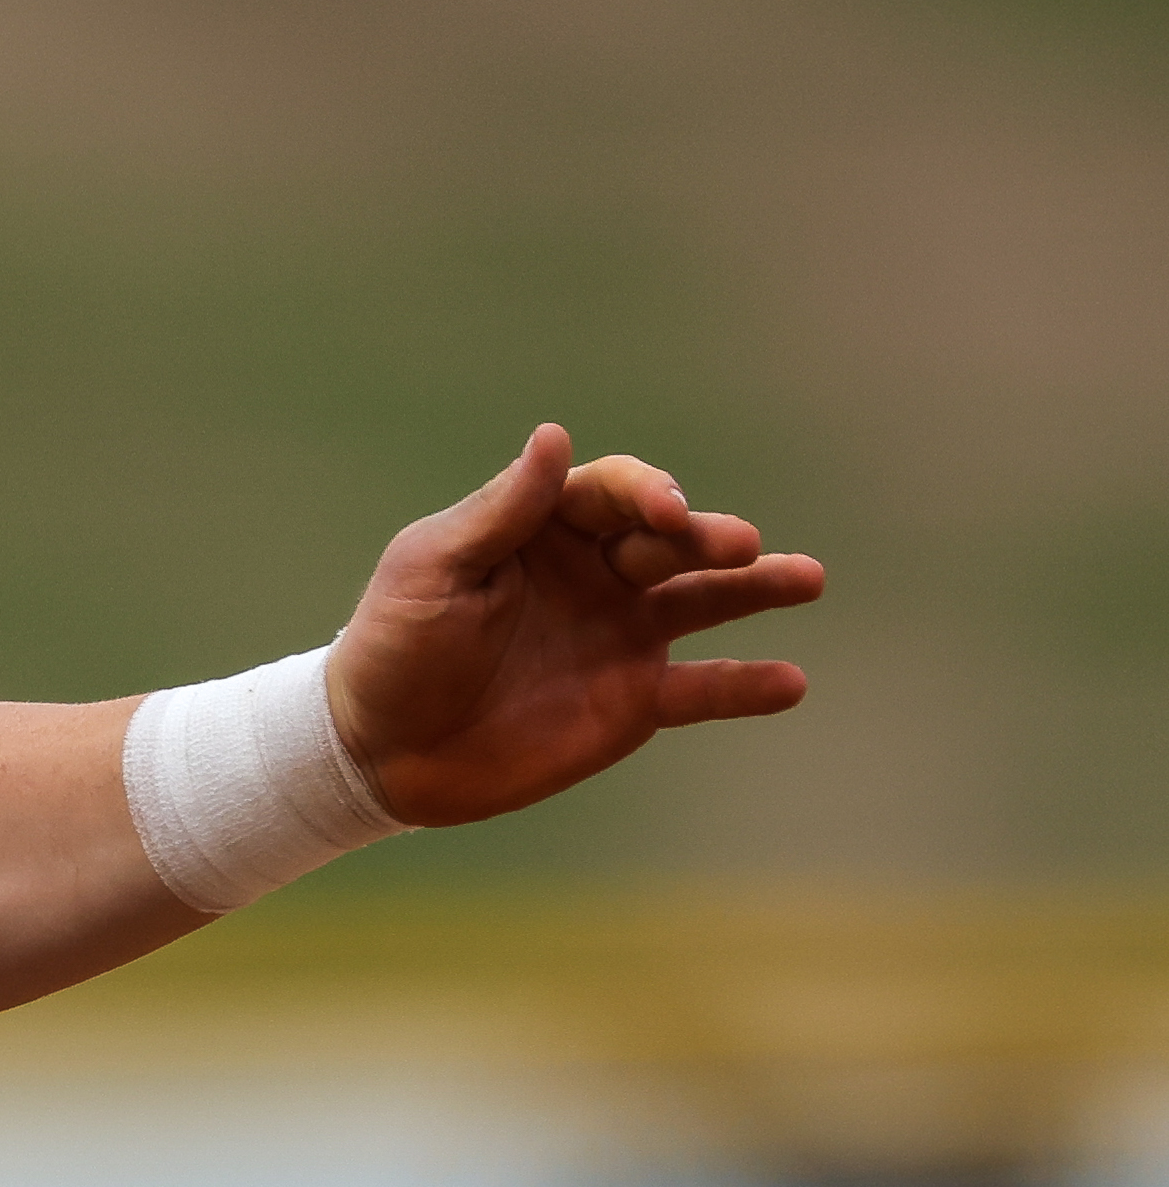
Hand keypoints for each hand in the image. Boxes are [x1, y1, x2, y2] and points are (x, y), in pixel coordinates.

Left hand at [326, 427, 823, 829]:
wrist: (380, 749)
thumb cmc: (393, 646)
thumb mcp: (430, 570)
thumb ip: (499, 513)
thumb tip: (552, 437)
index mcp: (544, 529)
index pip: (610, 493)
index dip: (643, 495)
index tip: (662, 511)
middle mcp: (596, 573)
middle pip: (668, 541)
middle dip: (706, 537)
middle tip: (736, 545)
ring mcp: (621, 635)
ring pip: (704, 600)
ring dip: (757, 587)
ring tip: (806, 578)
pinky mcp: (633, 700)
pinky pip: (703, 689)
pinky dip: (747, 685)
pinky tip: (791, 683)